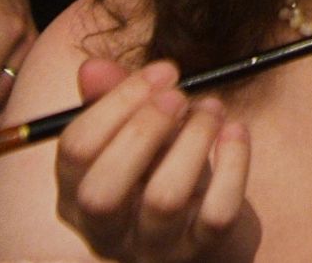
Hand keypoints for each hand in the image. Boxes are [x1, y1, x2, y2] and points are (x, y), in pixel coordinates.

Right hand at [53, 57, 258, 261]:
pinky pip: (217, 213)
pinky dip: (234, 164)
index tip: (164, 71)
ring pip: (162, 199)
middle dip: (144, 129)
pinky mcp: (201, 252)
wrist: (205, 231)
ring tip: (212, 110)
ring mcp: (152, 248)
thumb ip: (112, 101)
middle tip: (179, 96)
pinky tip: (236, 131)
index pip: (75, 150)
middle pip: (103, 190)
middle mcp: (105, 230)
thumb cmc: (159, 172)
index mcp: (75, 196)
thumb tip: (92, 67)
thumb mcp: (133, 136)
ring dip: (193, 139)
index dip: (118, 101)